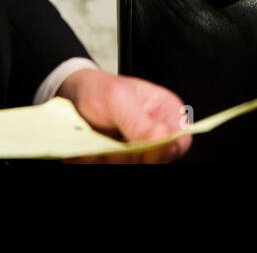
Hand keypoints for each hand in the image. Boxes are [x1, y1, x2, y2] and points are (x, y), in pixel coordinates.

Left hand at [58, 68, 191, 162]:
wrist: (75, 97)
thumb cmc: (101, 90)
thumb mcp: (118, 99)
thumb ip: (138, 120)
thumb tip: (162, 136)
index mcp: (166, 112)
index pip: (180, 140)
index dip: (167, 150)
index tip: (146, 152)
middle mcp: (156, 132)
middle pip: (158, 159)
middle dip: (135, 157)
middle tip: (115, 150)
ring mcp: (138, 147)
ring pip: (136, 165)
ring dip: (116, 161)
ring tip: (99, 148)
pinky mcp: (122, 158)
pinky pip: (118, 166)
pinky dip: (102, 162)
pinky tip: (91, 152)